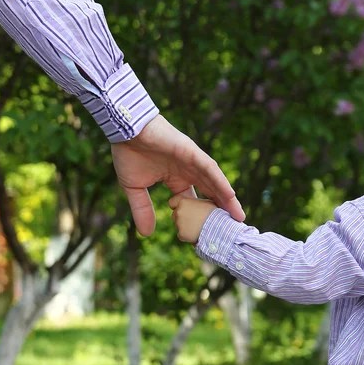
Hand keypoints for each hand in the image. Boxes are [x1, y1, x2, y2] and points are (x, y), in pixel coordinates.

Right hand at [111, 115, 243, 235]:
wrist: (126, 130)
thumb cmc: (129, 154)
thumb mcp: (134, 189)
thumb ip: (142, 210)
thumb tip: (146, 234)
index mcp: (175, 179)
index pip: (193, 201)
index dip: (201, 217)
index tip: (207, 233)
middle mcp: (187, 171)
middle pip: (209, 194)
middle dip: (221, 210)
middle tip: (232, 228)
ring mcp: (191, 161)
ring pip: (213, 182)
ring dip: (227, 199)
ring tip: (238, 216)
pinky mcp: (191, 152)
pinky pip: (209, 168)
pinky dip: (219, 180)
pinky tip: (230, 194)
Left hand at [169, 195, 216, 243]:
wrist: (218, 227)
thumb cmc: (214, 213)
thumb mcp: (205, 203)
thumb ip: (194, 203)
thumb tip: (191, 204)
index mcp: (183, 202)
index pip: (172, 202)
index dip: (176, 206)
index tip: (182, 209)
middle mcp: (178, 212)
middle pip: (175, 215)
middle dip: (182, 218)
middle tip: (194, 220)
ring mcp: (179, 224)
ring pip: (178, 226)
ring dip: (185, 227)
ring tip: (198, 227)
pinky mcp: (181, 234)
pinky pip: (181, 235)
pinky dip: (187, 236)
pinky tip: (196, 234)